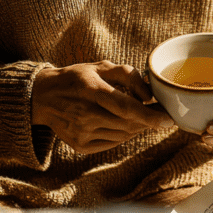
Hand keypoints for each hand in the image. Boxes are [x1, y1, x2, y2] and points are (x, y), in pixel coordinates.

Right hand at [31, 60, 172, 153]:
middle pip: (128, 124)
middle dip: (148, 120)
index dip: (150, 116)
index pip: (126, 108)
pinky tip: (122, 123)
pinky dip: (123, 134)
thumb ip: (128, 75)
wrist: (43, 97)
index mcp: (90, 90)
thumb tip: (148, 94)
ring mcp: (81, 133)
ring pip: (123, 135)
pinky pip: (113, 143)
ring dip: (137, 127)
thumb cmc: (76, 78)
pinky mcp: (80, 146)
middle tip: (160, 114)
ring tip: (139, 115)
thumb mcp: (100, 66)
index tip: (169, 119)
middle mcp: (84, 114)